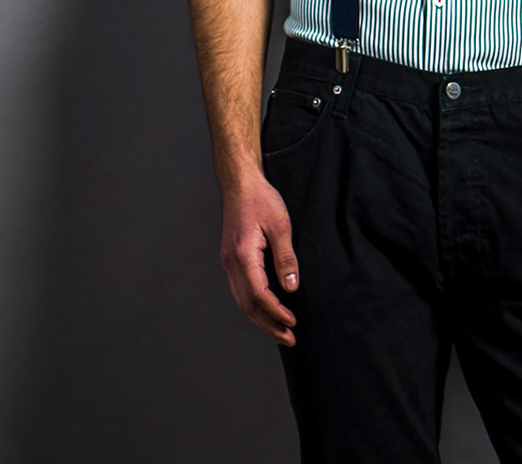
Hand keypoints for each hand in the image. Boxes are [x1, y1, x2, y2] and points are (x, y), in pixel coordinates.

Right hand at [219, 173, 299, 345]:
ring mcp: (228, 262)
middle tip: (289, 339)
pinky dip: (253, 306)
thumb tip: (292, 287)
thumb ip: (286, 258)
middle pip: (247, 305)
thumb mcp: (281, 225)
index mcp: (242, 254)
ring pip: (241, 301)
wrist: (240, 183)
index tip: (293, 322)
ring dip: (260, 319)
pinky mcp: (231, 259)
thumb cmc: (261, 199)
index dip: (276, 312)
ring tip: (280, 332)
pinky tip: (267, 311)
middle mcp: (231, 262)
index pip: (258, 294)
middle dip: (268, 325)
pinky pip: (240, 291)